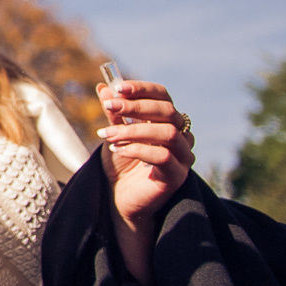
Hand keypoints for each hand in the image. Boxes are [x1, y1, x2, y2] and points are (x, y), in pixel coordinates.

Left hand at [97, 79, 193, 233]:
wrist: (119, 197)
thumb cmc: (120, 163)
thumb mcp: (114, 133)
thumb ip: (113, 113)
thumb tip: (103, 87)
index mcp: (166, 120)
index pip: (162, 95)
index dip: (142, 89)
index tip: (117, 88)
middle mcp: (181, 135)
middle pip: (168, 111)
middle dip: (136, 106)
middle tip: (108, 106)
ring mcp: (182, 156)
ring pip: (168, 133)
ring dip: (135, 129)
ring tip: (108, 135)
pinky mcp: (177, 175)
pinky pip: (164, 157)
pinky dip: (139, 149)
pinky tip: (118, 150)